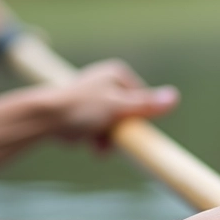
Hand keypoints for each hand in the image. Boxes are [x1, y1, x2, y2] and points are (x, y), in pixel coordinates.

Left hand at [51, 58, 178, 143]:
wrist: (44, 120)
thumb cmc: (81, 108)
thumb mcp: (119, 107)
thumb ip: (146, 105)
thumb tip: (175, 97)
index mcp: (117, 74)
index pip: (142, 100)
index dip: (137, 119)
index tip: (127, 129)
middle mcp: (106, 82)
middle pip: (127, 115)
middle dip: (119, 132)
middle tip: (108, 142)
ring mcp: (94, 98)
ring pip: (113, 125)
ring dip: (107, 140)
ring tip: (95, 145)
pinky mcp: (82, 113)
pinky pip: (98, 130)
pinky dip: (94, 139)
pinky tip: (87, 144)